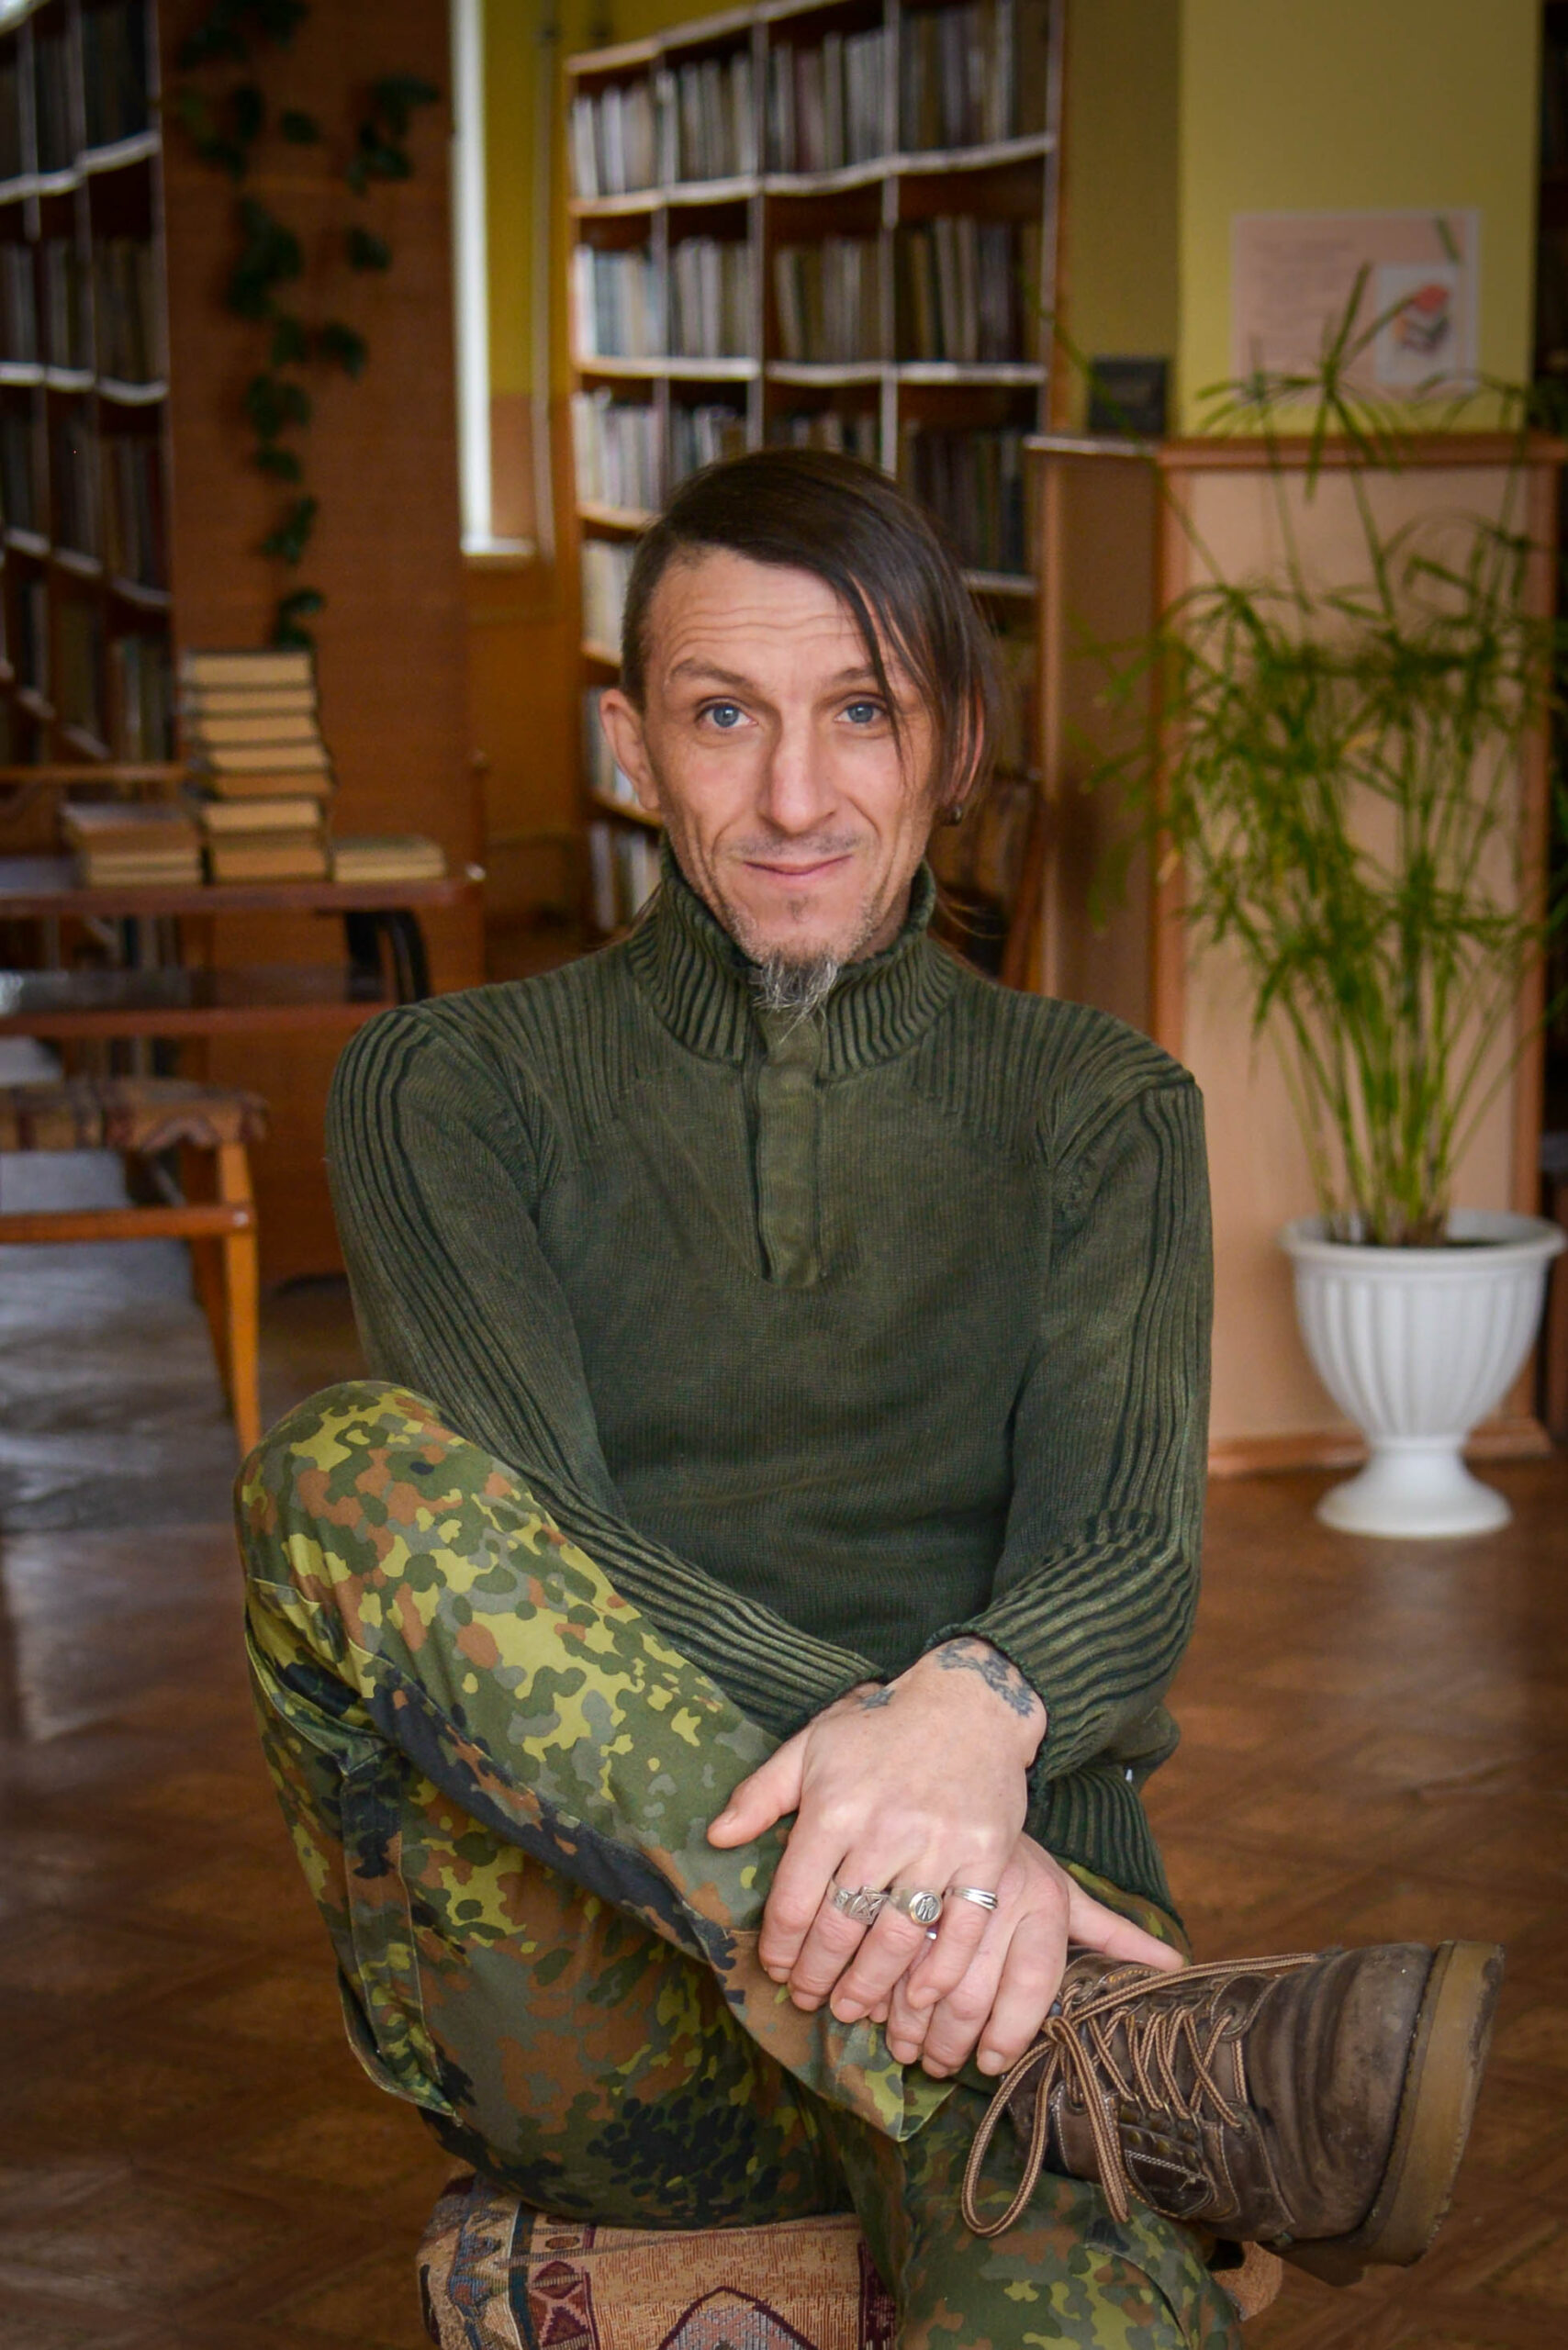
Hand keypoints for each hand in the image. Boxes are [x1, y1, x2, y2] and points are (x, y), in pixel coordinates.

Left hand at [708, 1637, 1045, 2029]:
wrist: (967, 1705)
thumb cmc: (879, 1729)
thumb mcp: (811, 1747)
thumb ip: (761, 1794)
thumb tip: (716, 1837)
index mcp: (834, 1808)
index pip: (795, 1899)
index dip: (779, 1946)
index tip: (774, 1970)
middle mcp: (884, 1830)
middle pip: (842, 1927)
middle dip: (818, 1975)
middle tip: (808, 2000)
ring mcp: (938, 1846)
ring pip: (897, 1938)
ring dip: (870, 1986)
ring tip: (851, 2009)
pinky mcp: (985, 1856)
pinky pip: (962, 1929)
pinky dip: (939, 1971)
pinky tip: (917, 1997)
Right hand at [874, 1833, 1182, 2078]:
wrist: (959, 1784)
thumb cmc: (1016, 1858)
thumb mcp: (1063, 1889)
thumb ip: (1111, 1932)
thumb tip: (1178, 1966)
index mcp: (1043, 1899)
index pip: (1033, 1982)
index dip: (1012, 2032)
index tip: (994, 2063)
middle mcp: (999, 1895)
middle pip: (973, 1993)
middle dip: (952, 2041)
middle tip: (940, 2064)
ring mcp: (945, 1888)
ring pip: (926, 1981)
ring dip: (910, 2026)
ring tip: (907, 2048)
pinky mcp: (897, 1883)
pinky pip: (887, 1954)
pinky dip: (877, 1993)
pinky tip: (873, 2014)